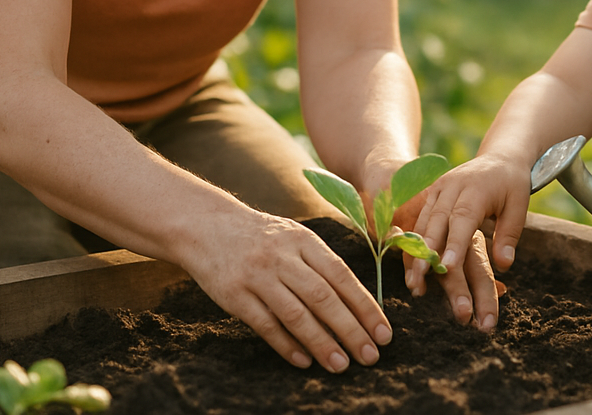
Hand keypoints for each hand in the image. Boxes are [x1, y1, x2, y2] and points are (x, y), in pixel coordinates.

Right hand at [183, 209, 391, 373]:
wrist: (208, 226)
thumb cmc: (263, 236)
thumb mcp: (295, 236)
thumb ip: (321, 264)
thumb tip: (357, 303)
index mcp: (304, 240)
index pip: (341, 275)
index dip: (365, 305)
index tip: (383, 332)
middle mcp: (283, 256)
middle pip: (323, 297)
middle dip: (350, 329)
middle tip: (370, 356)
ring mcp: (258, 276)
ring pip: (296, 314)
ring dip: (322, 342)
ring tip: (341, 364)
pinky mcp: (234, 295)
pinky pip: (265, 325)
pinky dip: (286, 345)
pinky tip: (304, 361)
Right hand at [406, 155, 530, 328]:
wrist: (499, 157)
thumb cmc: (511, 185)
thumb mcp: (519, 206)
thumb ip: (510, 234)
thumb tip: (504, 264)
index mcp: (476, 188)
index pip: (463, 218)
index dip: (455, 243)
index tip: (448, 268)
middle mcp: (453, 186)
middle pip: (437, 220)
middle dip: (427, 250)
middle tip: (420, 278)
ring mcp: (440, 188)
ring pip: (425, 220)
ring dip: (416, 249)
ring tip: (413, 278)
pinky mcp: (433, 193)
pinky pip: (421, 218)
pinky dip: (415, 241)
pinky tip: (412, 264)